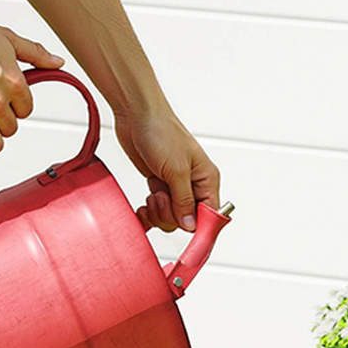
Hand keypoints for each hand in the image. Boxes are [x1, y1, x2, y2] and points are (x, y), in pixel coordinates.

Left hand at [113, 101, 220, 233]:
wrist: (136, 115)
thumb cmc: (162, 132)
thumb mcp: (176, 170)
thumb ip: (184, 200)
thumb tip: (191, 225)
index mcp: (207, 180)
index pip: (210, 214)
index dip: (199, 227)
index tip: (184, 232)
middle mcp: (194, 185)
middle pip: (188, 220)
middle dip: (171, 214)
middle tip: (161, 196)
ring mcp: (175, 186)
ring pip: (171, 217)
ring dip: (158, 211)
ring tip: (153, 193)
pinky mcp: (158, 184)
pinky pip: (157, 210)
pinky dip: (149, 212)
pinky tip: (143, 206)